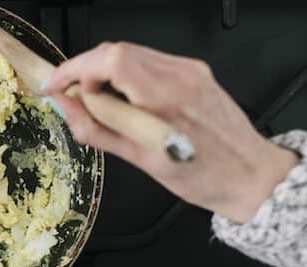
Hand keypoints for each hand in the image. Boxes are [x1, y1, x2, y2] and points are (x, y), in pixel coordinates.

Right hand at [43, 43, 298, 223]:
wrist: (249, 174)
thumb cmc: (203, 176)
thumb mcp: (141, 160)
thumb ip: (98, 129)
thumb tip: (67, 108)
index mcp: (166, 99)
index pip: (110, 60)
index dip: (75, 69)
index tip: (57, 86)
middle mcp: (180, 77)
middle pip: (116, 51)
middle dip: (85, 71)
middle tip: (72, 98)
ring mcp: (189, 70)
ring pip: (131, 54)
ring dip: (104, 73)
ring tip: (98, 104)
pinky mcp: (194, 71)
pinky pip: (149, 62)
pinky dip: (127, 76)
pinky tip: (125, 100)